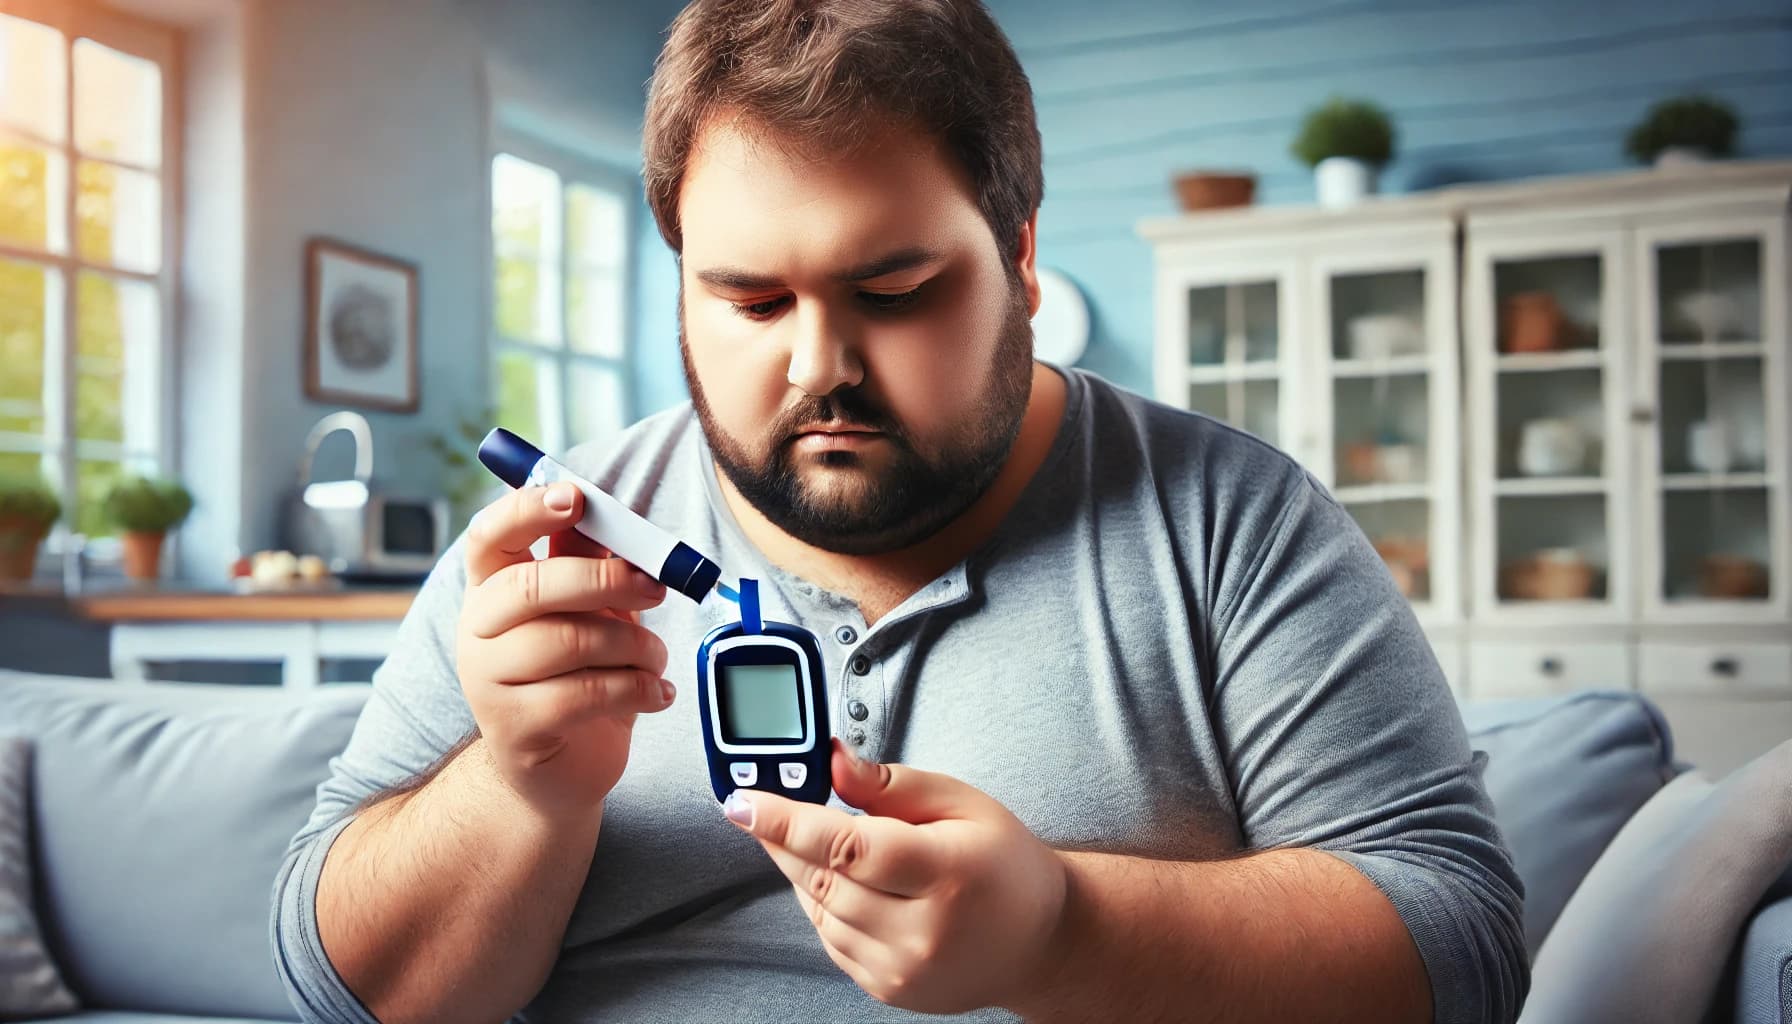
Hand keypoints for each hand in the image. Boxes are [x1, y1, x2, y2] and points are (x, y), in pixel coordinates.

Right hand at [456, 482, 672, 817]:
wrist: (561, 770)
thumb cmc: (578, 677)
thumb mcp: (587, 612)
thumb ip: (590, 562)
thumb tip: (612, 513)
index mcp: (490, 591)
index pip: (489, 537)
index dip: (525, 509)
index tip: (575, 497)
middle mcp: (477, 632)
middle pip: (531, 587)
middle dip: (606, 580)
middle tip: (658, 585)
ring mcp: (488, 684)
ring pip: (568, 641)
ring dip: (634, 644)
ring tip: (656, 657)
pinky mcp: (515, 730)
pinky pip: (584, 694)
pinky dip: (636, 688)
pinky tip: (657, 692)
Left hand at [723, 740, 1068, 1014]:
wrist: (1038, 940)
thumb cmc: (1002, 862)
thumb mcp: (959, 802)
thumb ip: (888, 783)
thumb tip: (832, 760)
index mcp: (946, 873)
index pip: (850, 847)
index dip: (788, 822)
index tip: (742, 801)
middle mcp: (922, 931)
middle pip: (823, 878)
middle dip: (783, 837)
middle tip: (758, 802)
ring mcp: (902, 969)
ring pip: (818, 909)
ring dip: (803, 870)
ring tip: (821, 839)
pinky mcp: (887, 989)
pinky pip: (830, 937)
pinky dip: (824, 903)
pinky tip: (846, 880)